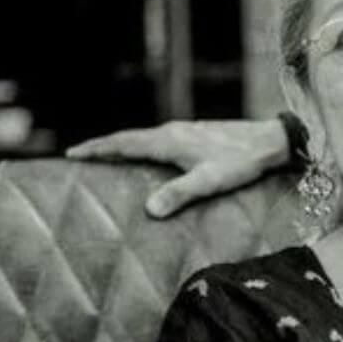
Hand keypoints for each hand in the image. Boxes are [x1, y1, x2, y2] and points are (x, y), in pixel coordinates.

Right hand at [66, 119, 290, 217]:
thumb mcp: (209, 181)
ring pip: (145, 137)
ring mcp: (186, 131)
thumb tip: (149, 210)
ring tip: (106, 155)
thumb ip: (179, 194)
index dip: (97, 149)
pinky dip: (142, 145)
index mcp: (169, 141)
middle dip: (104, 146)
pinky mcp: (197, 134)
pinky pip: (159, 139)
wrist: (270, 141)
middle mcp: (173, 131)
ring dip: (123, 144)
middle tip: (79, 154)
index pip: (124, 143)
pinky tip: (148, 155)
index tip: (72, 154)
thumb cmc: (241, 162)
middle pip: (130, 137)